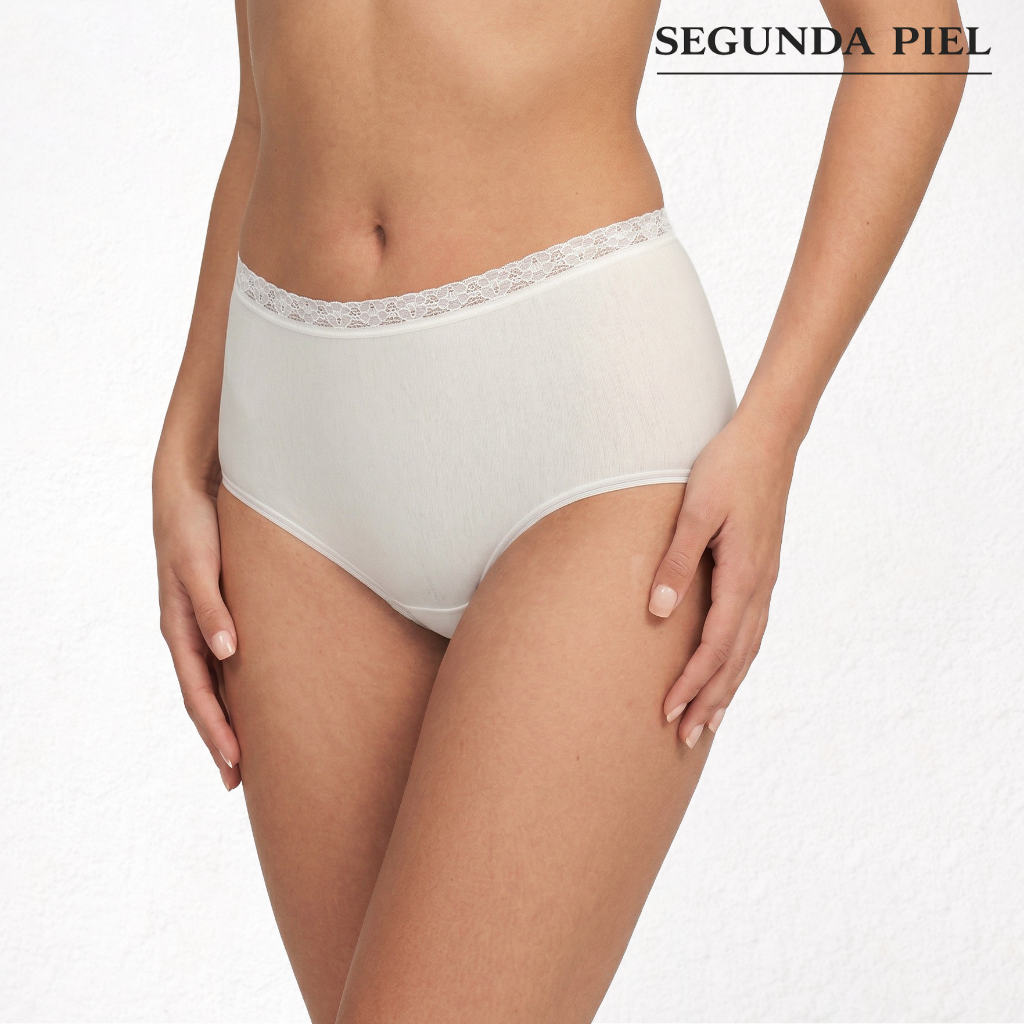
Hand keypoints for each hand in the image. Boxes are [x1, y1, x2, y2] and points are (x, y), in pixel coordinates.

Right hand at [154, 472, 240, 789]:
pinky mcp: (220, 608)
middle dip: (220, 738)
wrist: (191, 487)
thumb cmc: (194, 525)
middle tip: (240, 780)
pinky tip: (257, 697)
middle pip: (204, 698)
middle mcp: (190, 632)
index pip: (198, 693)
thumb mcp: (200, 566)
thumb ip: (212, 607)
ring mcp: (204, 622)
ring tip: (249, 752)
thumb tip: (227, 653)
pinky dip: (238, 685)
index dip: (216, 730)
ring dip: (229, 717)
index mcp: (179, 628)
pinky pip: (226, 658)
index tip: (236, 764)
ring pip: (216, 682)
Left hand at [648, 410, 795, 746]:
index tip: (668, 711)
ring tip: (709, 720)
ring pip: (748, 649)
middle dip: (710, 700)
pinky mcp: (764, 571)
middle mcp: (760, 587)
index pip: (715, 646)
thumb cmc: (727, 469)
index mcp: (743, 576)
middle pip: (735, 659)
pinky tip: (730, 668)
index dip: (692, 683)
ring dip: (727, 686)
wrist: (769, 440)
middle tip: (686, 736)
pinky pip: (753, 630)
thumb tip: (656, 612)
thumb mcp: (695, 512)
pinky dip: (740, 659)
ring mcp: (766, 581)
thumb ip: (676, 562)